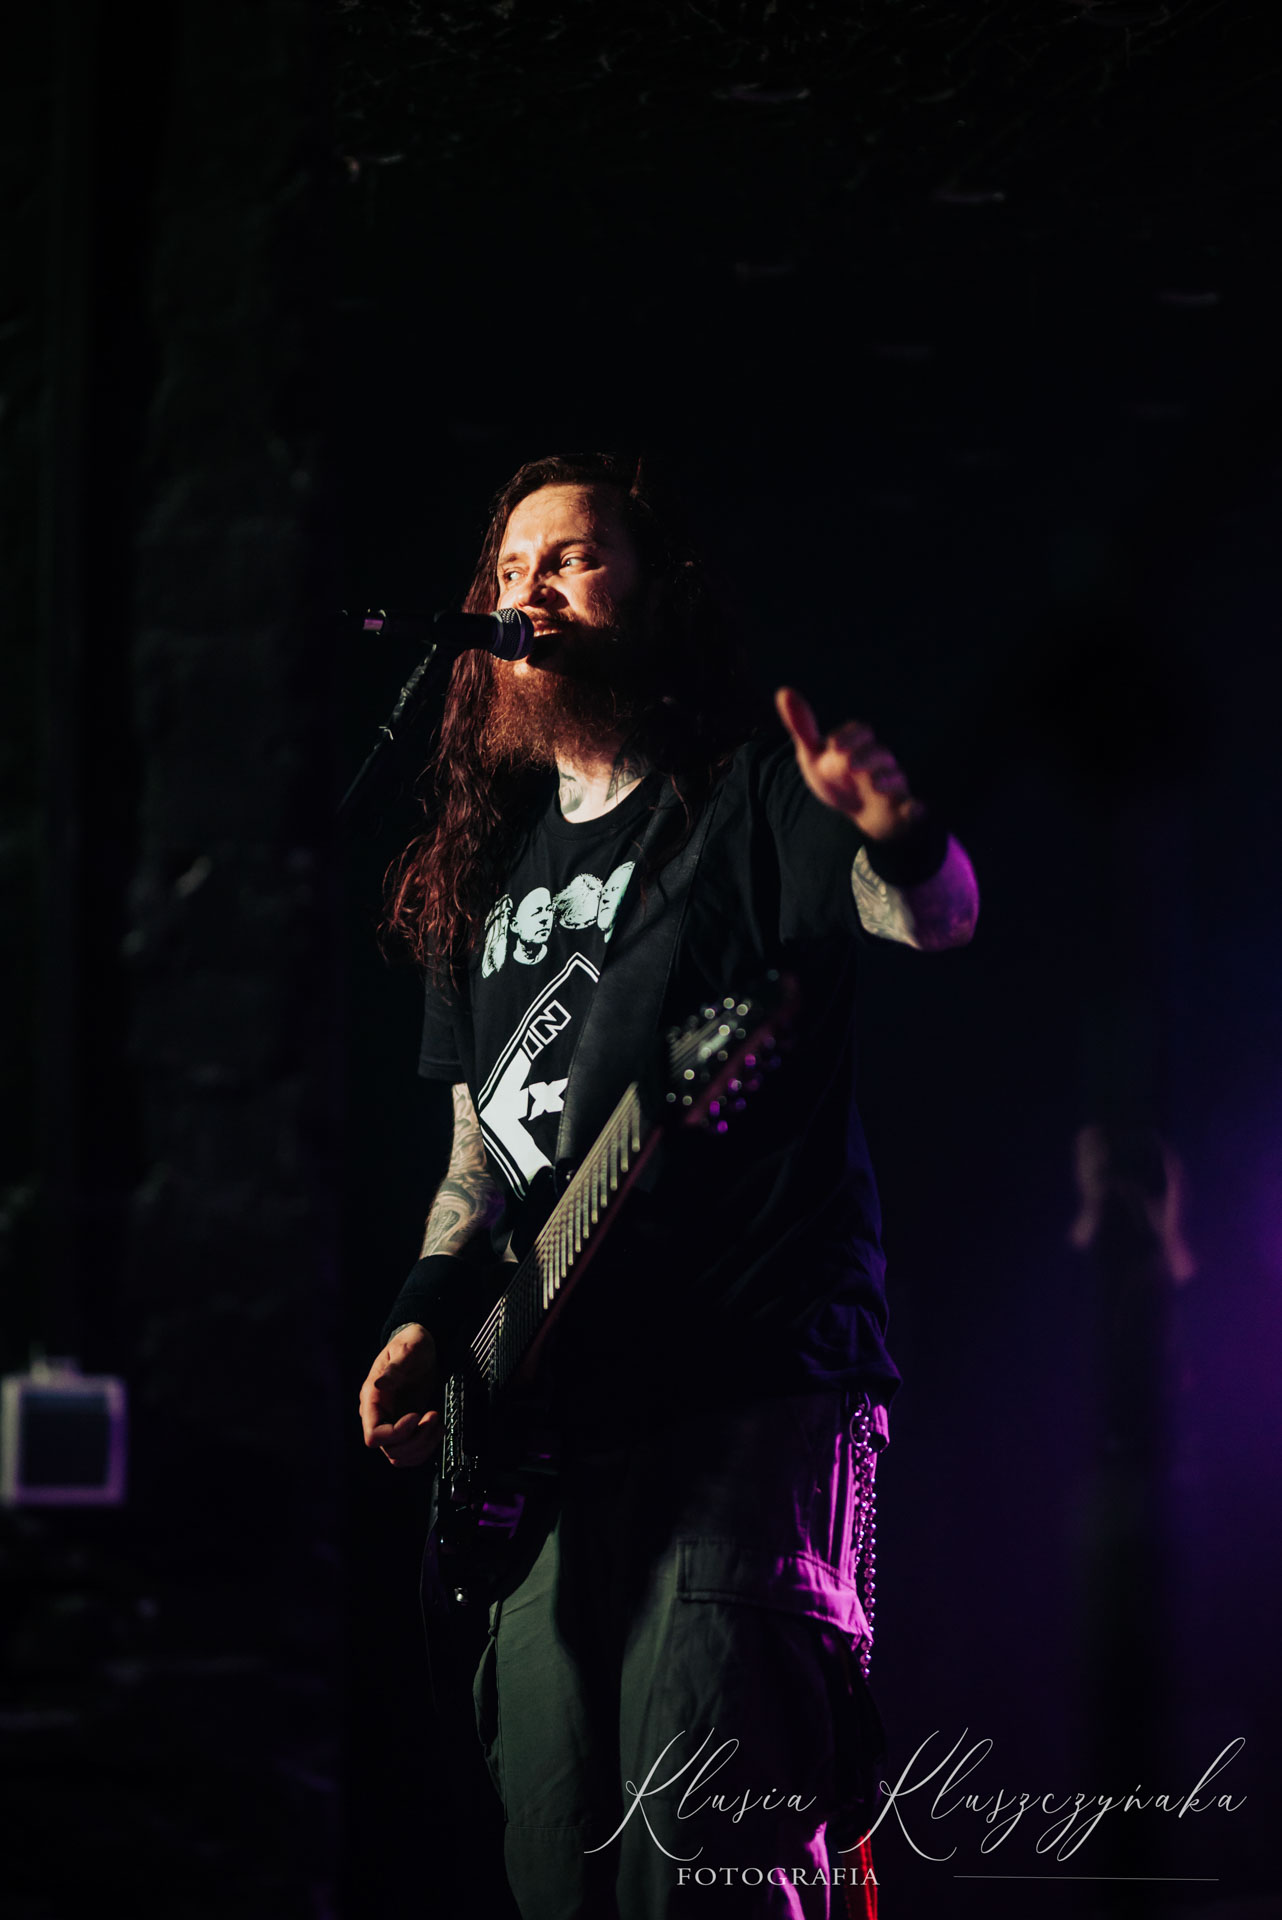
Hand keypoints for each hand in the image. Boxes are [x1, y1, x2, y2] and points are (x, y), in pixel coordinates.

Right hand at [358, 1322, 441, 1467]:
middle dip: (416, 1440)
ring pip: (401, 1455)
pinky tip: (438, 1428)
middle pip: (390, 1450)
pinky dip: (427, 1445)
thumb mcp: (408, 1350)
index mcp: (372, 1398)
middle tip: (433, 1416)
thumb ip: (395, 1368)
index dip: (396, 1433)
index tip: (416, 1416)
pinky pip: (412, 1450)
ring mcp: (392, 1422)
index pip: (374, 1435)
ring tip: (437, 1423)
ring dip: (423, 1445)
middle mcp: (379, 1415)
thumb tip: (379, 1384)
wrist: (422, 1346)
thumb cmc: (412, 1343)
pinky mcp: (407, 1427)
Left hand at [775, 686, 924, 841]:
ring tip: (873, 784)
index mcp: (859, 746)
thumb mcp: (814, 755)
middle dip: (866, 756)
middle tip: (849, 765)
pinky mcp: (901, 808)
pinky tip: (919, 808)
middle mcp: (880, 761)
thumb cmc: (837, 778)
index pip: (860, 732)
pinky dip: (916, 809)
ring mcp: (892, 784)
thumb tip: (783, 692)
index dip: (849, 737)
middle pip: (879, 752)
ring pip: (894, 777)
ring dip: (885, 779)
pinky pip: (912, 808)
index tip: (833, 746)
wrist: (857, 812)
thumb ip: (803, 727)